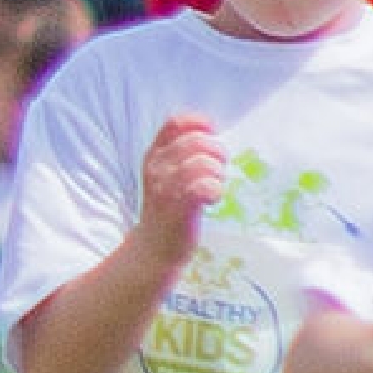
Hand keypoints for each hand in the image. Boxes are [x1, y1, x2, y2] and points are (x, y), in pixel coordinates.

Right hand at [131, 116, 231, 248]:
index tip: (211, 136)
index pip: (175, 123)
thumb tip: (210, 132)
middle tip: (218, 171)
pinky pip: (205, 187)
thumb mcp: (165, 174)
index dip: (198, 124)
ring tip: (213, 186)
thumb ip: (180, 153)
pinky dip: (216, 190)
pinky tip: (212, 199)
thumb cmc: (168, 209)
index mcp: (154, 155)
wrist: (154, 248)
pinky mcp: (179, 207)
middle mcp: (157, 168)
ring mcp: (166, 187)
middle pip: (197, 141)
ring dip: (218, 174)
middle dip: (217, 153)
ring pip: (204, 163)